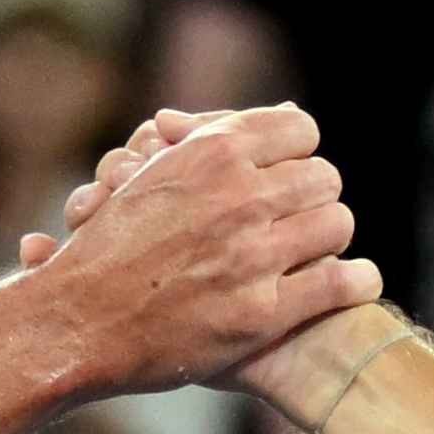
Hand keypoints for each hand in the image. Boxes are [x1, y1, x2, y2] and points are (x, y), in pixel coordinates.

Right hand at [11, 102, 376, 394]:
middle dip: (316, 194)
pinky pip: (337, 284)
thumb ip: (210, 142)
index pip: (298, 130)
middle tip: (304, 214)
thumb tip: (277, 112)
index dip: (298, 152)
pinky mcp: (263, 312)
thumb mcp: (151, 173)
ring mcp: (252, 255)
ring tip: (321, 248)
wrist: (76, 322)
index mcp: (211, 153)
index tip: (290, 172)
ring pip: (335, 224)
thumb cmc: (107, 248)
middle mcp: (237, 197)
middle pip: (323, 176)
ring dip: (331, 236)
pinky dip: (356, 281)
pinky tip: (357, 281)